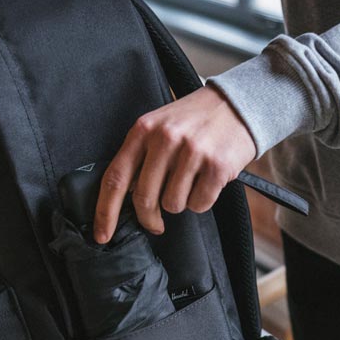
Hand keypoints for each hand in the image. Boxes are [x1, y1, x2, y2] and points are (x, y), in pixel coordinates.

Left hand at [94, 86, 256, 242]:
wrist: (237, 104)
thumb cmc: (193, 121)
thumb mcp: (159, 126)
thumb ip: (140, 156)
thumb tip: (126, 198)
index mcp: (143, 130)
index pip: (115, 178)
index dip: (106, 212)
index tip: (102, 235)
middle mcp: (165, 139)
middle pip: (144, 199)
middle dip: (149, 218)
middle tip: (156, 222)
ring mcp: (192, 152)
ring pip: (173, 205)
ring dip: (181, 202)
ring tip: (191, 181)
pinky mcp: (217, 166)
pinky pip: (199, 204)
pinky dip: (202, 200)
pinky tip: (207, 181)